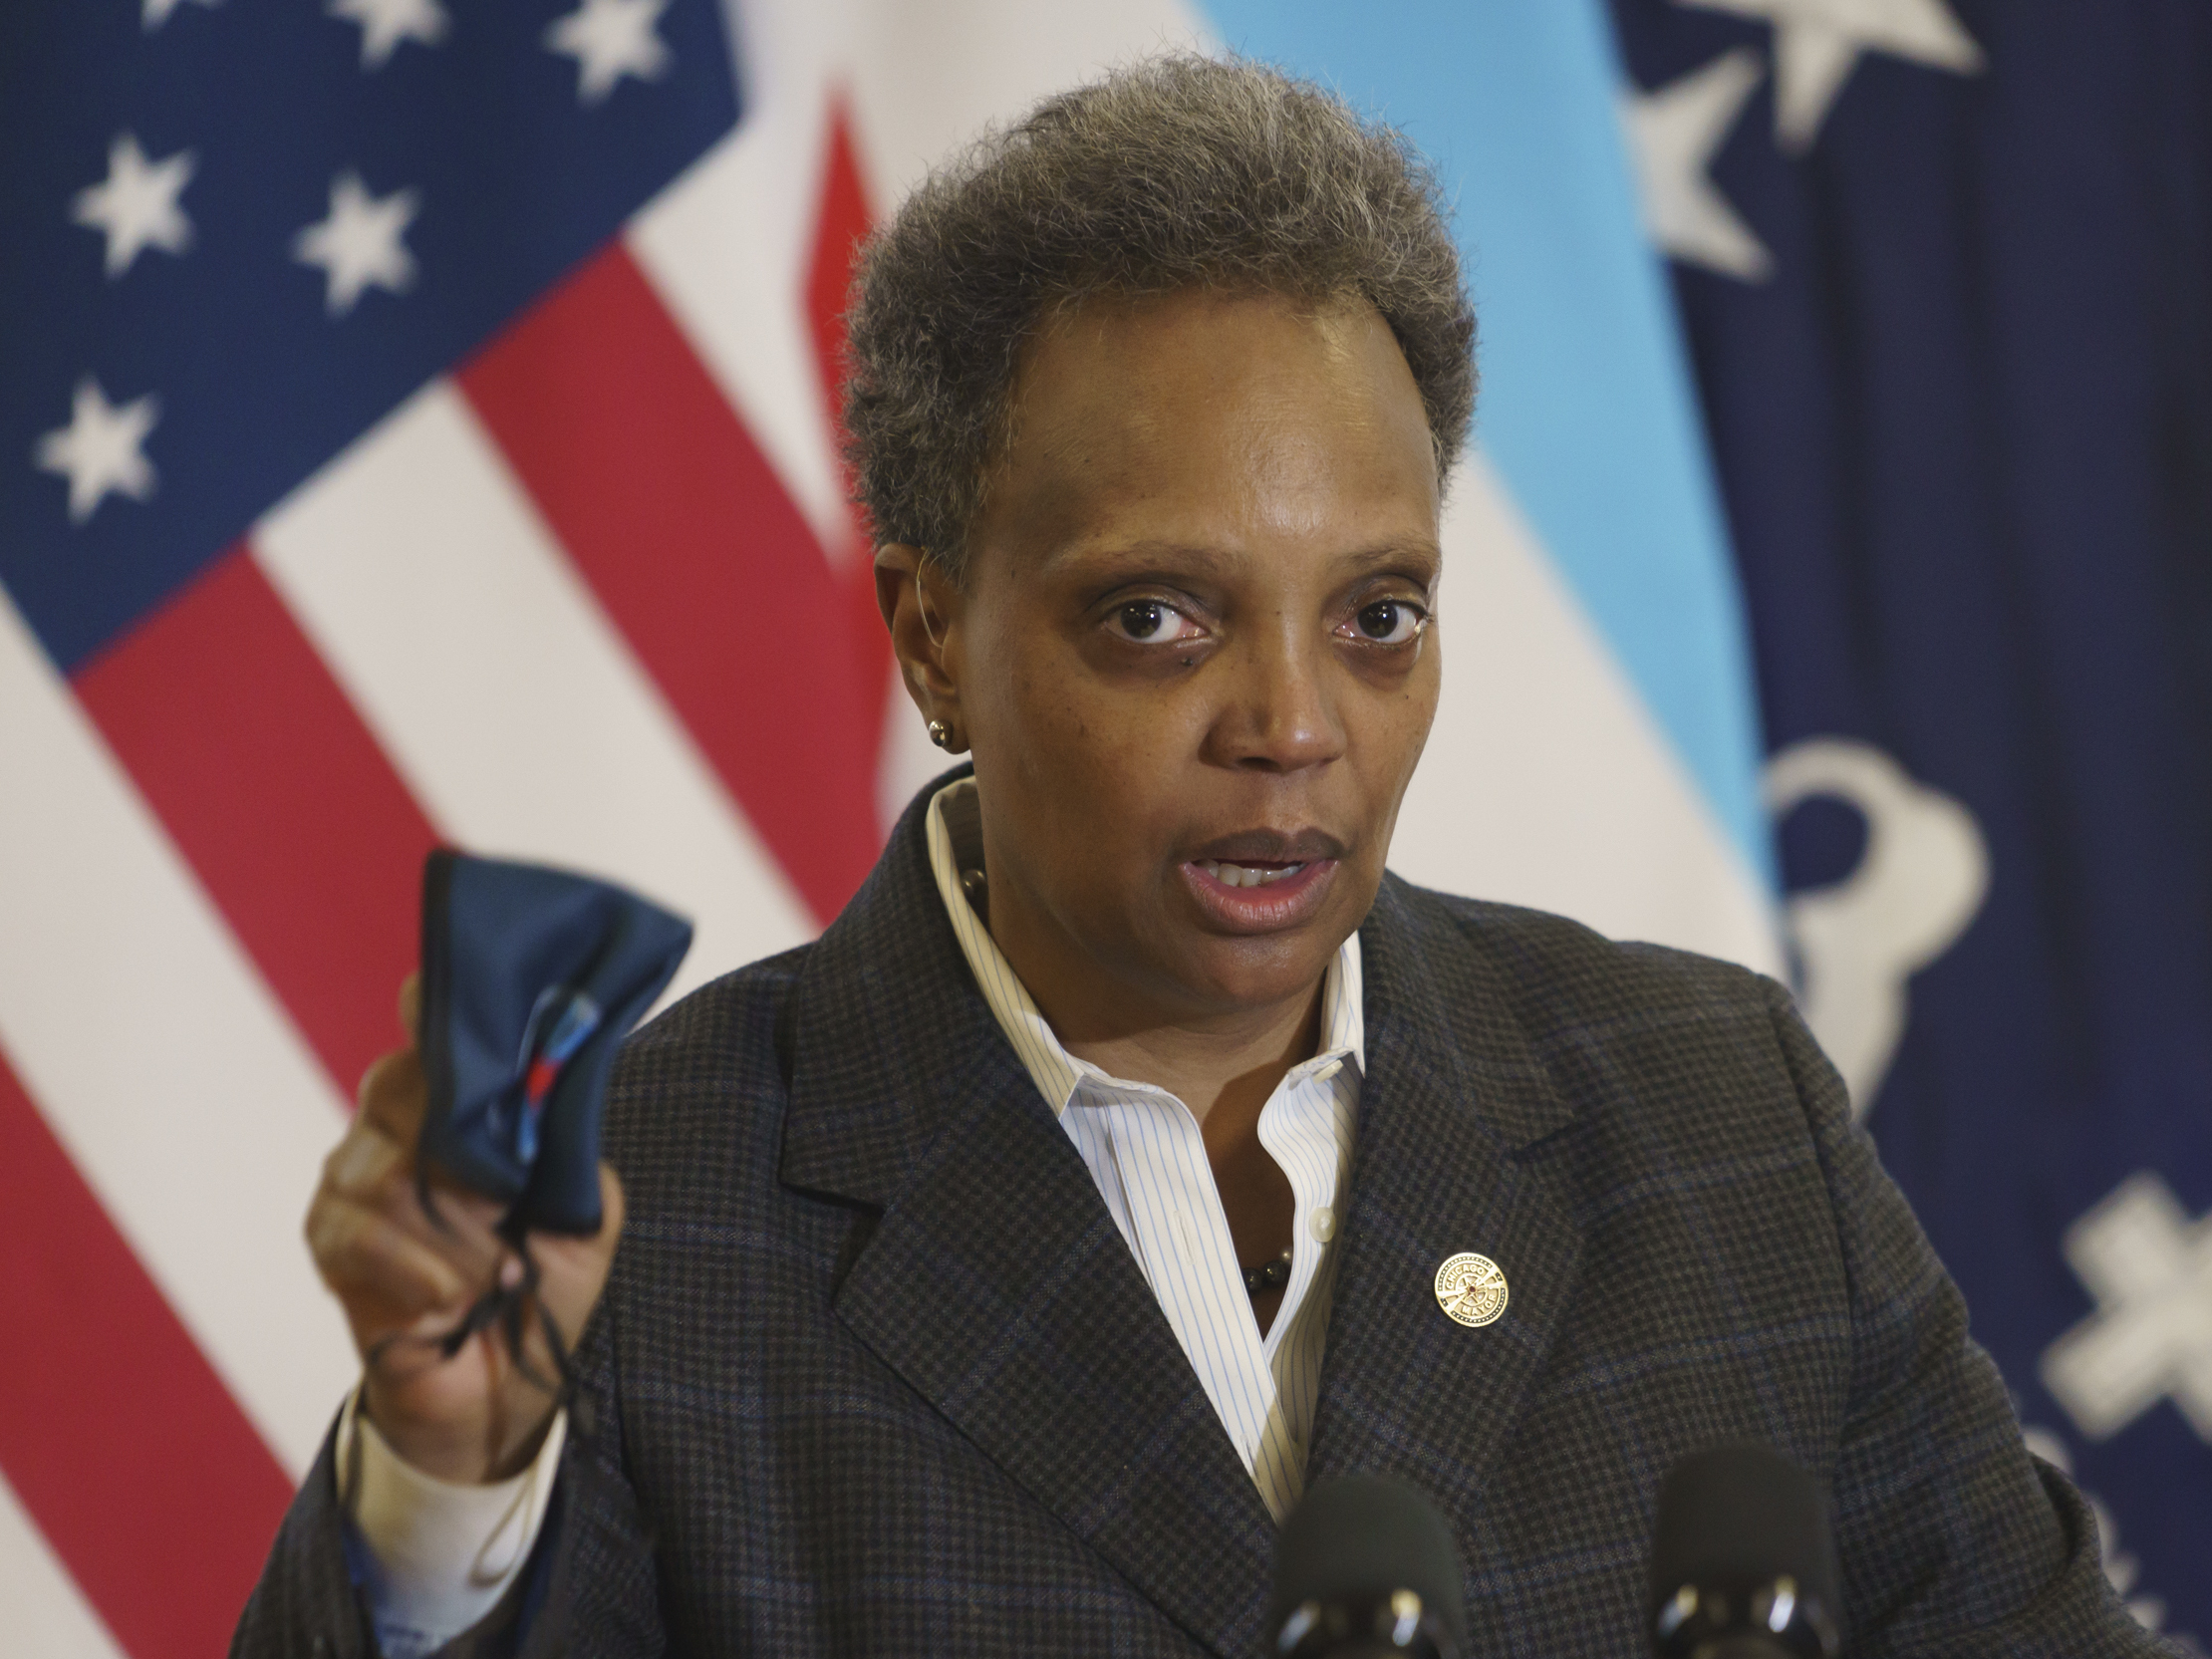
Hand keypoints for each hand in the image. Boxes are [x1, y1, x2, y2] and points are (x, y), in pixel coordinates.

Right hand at [305, 975, 624, 1483]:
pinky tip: (449, 1295)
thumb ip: (569, 1149)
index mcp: (464, 1104)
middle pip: (401, 1082)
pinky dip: (414, 1264)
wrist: (502, 1385)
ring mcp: (357, 1180)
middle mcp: (401, 1125)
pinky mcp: (331, 1243)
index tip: (440, 993)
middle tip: (507, 1199)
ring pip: (381, 1166)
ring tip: (498, 1273)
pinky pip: (356, 1231)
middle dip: (459, 1140)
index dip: (437, 1003)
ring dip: (454, 1232)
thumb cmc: (543, 1280)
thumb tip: (550, 1095)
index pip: (438, 1029)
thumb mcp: (584, 1212)